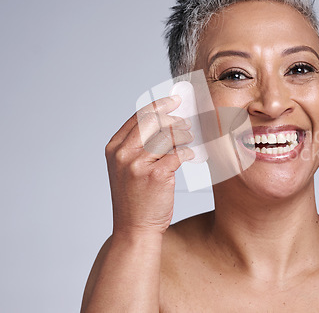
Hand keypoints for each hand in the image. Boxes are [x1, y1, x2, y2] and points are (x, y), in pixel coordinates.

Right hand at [104, 95, 193, 235]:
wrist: (134, 229)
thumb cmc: (135, 199)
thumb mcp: (127, 169)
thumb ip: (138, 146)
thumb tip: (165, 123)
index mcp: (114, 149)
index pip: (138, 116)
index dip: (159, 105)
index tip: (174, 101)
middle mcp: (123, 154)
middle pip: (153, 121)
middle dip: (173, 118)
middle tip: (186, 122)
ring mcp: (138, 165)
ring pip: (167, 136)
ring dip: (184, 135)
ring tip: (190, 139)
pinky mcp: (156, 176)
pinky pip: (178, 154)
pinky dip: (188, 152)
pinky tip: (190, 156)